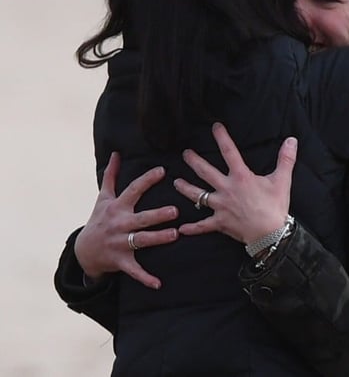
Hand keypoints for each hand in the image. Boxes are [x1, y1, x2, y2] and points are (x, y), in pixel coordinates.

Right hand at [74, 152, 178, 288]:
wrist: (84, 251)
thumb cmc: (99, 220)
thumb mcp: (103, 198)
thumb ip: (111, 176)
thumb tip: (116, 154)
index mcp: (117, 208)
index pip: (133, 191)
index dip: (147, 180)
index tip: (162, 171)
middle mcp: (119, 225)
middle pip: (140, 218)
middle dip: (157, 215)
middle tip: (175, 211)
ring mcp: (119, 244)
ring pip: (141, 241)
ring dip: (158, 239)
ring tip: (175, 235)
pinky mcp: (121, 261)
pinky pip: (135, 271)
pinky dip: (146, 278)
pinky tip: (158, 284)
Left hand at [175, 123, 295, 244]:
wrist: (270, 233)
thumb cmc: (275, 206)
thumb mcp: (282, 180)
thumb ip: (286, 159)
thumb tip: (292, 140)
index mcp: (241, 177)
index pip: (229, 152)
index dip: (222, 138)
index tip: (215, 127)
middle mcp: (227, 189)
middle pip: (205, 172)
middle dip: (194, 161)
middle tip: (185, 154)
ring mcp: (220, 206)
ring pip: (197, 196)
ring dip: (185, 189)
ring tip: (176, 183)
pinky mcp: (220, 222)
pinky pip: (202, 225)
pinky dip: (192, 228)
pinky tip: (182, 228)